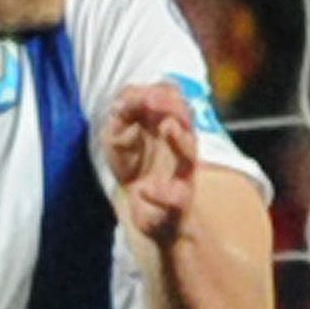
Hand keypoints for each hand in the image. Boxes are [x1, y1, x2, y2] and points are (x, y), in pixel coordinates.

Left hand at [103, 81, 202, 245]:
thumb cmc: (136, 169)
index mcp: (168, 127)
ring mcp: (183, 176)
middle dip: (170, 106)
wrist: (151, 215)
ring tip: (167, 128)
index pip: (172, 100)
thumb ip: (123, 116)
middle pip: (186, 119)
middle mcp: (181, 147)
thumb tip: (122, 100)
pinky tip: (145, 190)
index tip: (133, 96)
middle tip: (149, 100)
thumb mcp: (119, 138)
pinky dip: (162, 195)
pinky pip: (177, 198)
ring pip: (190, 154)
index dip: (155, 93)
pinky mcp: (178, 204)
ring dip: (180, 140)